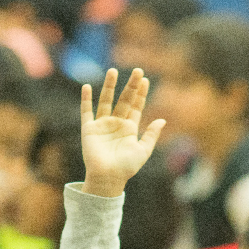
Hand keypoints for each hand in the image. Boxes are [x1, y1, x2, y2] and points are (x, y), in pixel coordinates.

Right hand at [81, 68, 164, 197]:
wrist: (108, 178)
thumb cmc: (126, 168)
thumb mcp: (143, 150)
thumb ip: (152, 135)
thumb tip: (163, 120)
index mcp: (129, 128)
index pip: (136, 106)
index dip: (141, 94)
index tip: (145, 80)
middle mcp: (116, 124)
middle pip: (124, 100)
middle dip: (131, 86)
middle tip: (137, 71)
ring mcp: (102, 125)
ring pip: (106, 101)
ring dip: (109, 86)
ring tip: (113, 71)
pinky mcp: (89, 129)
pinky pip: (87, 111)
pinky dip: (86, 100)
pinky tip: (87, 87)